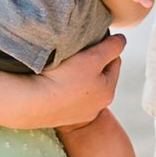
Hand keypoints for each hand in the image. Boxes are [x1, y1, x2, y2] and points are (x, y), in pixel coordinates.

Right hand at [11, 35, 125, 127]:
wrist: (33, 104)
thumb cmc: (66, 79)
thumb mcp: (93, 58)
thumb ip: (112, 47)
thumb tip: (122, 40)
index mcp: (108, 92)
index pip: (114, 61)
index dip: (105, 47)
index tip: (92, 39)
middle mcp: (97, 107)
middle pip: (98, 76)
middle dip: (91, 63)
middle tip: (77, 51)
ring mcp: (78, 114)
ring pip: (82, 87)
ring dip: (77, 76)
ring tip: (64, 65)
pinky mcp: (60, 117)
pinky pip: (66, 96)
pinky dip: (63, 87)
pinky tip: (53, 80)